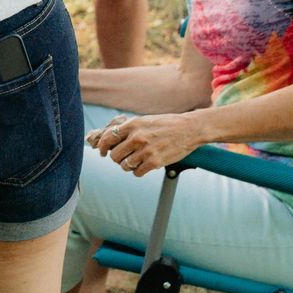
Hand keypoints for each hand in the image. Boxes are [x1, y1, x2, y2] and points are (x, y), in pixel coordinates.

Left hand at [86, 112, 205, 176]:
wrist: (189, 129)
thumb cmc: (166, 124)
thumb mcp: (144, 120)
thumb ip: (128, 128)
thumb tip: (110, 136)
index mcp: (133, 125)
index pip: (108, 138)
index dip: (102, 147)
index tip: (102, 152)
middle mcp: (137, 137)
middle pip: (114, 155)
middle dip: (116, 158)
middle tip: (122, 158)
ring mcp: (146, 150)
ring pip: (125, 165)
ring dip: (127, 166)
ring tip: (134, 162)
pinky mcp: (155, 162)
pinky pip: (137, 172)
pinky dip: (138, 172)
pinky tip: (143, 167)